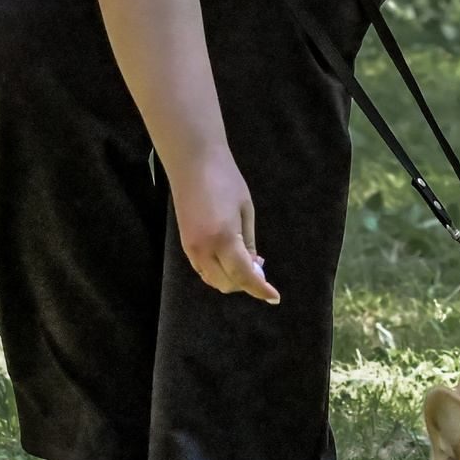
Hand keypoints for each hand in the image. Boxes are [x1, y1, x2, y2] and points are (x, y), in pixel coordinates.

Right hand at [174, 152, 279, 303]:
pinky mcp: (185, 245)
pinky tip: (229, 256)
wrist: (192, 162)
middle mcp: (203, 250)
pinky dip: (218, 271)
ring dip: (231, 279)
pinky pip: (203, 270)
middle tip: (260, 267)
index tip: (274, 297)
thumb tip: (254, 268)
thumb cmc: (226, 180)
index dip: (260, 289)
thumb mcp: (245, 211)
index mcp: (223, 239)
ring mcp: (191, 249)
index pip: (244, 276)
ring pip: (212, 280)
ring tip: (246, 260)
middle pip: (226, 284)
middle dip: (246, 284)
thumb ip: (248, 244)